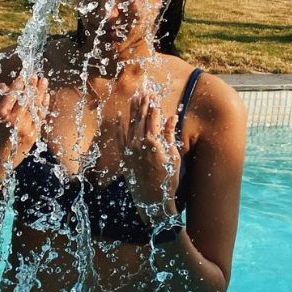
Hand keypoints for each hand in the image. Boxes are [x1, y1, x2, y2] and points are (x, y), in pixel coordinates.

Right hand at [0, 74, 49, 182]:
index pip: (13, 94)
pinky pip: (41, 118)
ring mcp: (26, 129)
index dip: (19, 82)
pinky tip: (46, 96)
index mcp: (0, 116)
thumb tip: (3, 86)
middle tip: (35, 74)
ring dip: (40, 92)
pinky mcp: (33, 137)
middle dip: (32, 85)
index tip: (22, 74)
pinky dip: (44, 106)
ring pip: (36, 106)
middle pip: (27, 98)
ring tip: (43, 80)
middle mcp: (15, 121)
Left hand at [117, 90, 180, 214]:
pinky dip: (118, 126)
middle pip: (140, 118)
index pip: (152, 118)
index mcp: (153, 142)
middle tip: (143, 90)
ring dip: (132, 110)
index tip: (153, 94)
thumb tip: (171, 117)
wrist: (154, 201)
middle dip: (142, 103)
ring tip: (134, 96)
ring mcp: (130, 150)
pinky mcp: (124, 158)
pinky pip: (119, 138)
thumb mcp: (174, 156)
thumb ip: (170, 135)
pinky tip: (118, 115)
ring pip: (129, 125)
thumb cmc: (168, 180)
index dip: (153, 105)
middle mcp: (139, 144)